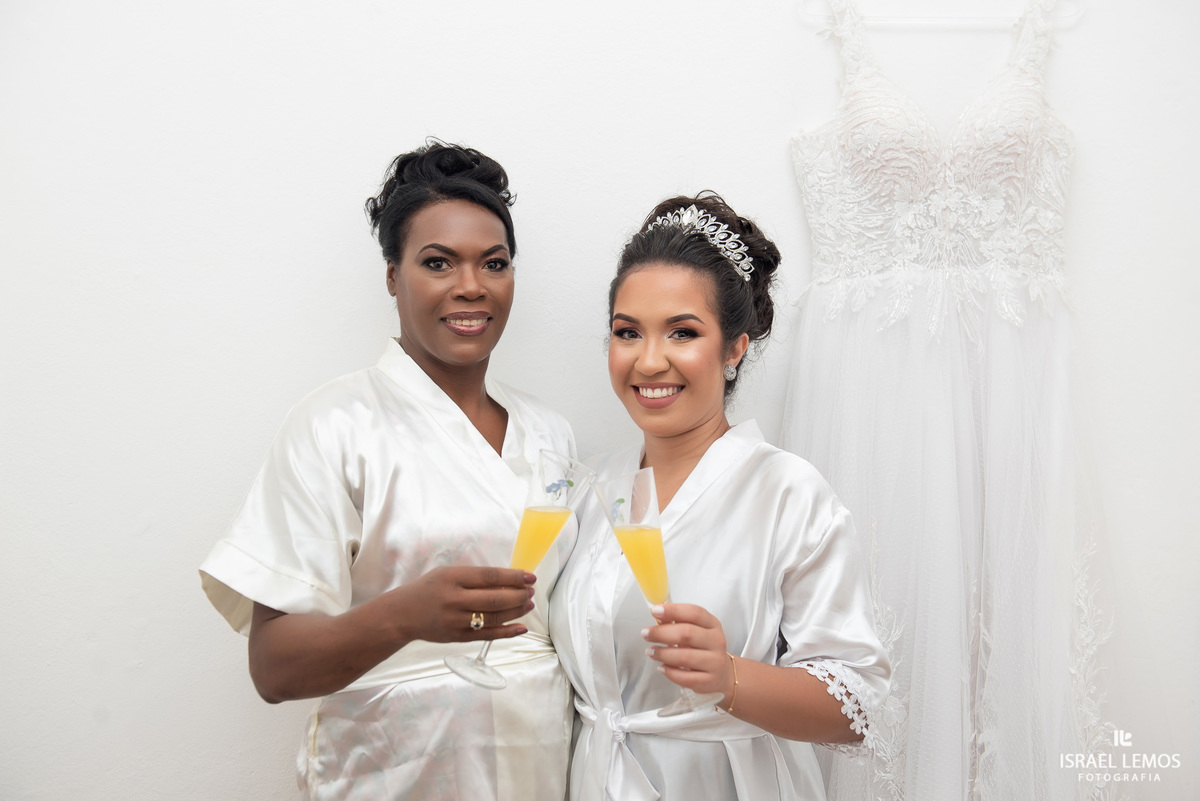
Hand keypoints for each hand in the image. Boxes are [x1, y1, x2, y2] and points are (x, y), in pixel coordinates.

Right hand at [390, 565, 535, 643]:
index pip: (490, 576)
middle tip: (531, 592)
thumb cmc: (429, 589)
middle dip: (519, 595)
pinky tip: (521, 627)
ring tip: (528, 605)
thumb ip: (475, 578)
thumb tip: (509, 581)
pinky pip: (487, 636)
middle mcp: (454, 599)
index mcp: (453, 578)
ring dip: (516, 611)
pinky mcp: (458, 637)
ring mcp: (456, 621)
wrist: (402, 614)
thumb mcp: (448, 574)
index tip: (529, 577)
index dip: (513, 577)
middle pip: (495, 598)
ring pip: (494, 617)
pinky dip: (507, 632)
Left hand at [643, 603, 734, 701]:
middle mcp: (716, 642)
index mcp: (713, 624)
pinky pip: (685, 677)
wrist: (722, 675)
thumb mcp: (696, 630)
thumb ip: (679, 621)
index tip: (655, 611)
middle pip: (687, 633)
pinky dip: (670, 672)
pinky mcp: (709, 681)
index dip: (674, 610)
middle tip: (646, 634)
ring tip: (651, 652)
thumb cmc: (703, 649)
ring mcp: (715, 662)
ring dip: (663, 653)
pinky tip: (662, 668)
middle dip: (662, 633)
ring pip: (684, 657)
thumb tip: (658, 615)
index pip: (695, 613)